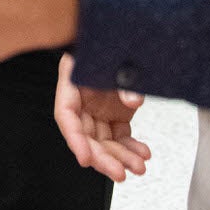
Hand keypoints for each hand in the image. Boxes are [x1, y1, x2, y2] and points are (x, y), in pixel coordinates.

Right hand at [54, 52, 150, 181]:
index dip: (75, 140)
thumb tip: (133, 101)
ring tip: (139, 166)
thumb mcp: (114, 59)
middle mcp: (82, 102)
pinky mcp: (114, 115)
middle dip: (103, 158)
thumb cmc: (108, 44)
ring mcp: (98, 110)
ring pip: (105, 142)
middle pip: (87, 137)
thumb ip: (123, 80)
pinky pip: (120, 136)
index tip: (85, 157)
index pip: (66, 117)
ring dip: (121, 157)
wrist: (121, 37)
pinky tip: (142, 153)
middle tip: (119, 172)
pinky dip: (131, 147)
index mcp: (72, 85)